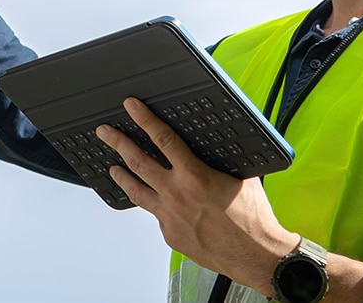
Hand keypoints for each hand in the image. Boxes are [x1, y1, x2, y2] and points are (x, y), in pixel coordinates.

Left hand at [96, 98, 296, 296]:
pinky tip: (155, 202)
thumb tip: (209, 145)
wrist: (256, 255)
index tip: (131, 107)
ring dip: (122, 176)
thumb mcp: (239, 176)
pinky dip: (155, 206)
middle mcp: (177, 195)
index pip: (162, 139)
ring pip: (136, 191)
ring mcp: (170, 217)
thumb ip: (219, 160)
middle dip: (118, 143)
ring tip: (113, 167)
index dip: (144, 119)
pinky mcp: (170, 235)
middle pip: (137, 162)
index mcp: (194, 176)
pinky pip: (157, 215)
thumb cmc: (253, 218)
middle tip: (106, 132)